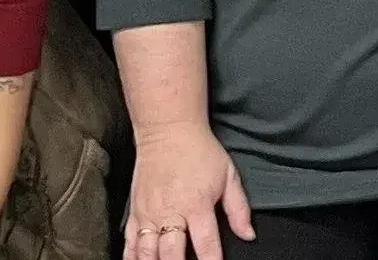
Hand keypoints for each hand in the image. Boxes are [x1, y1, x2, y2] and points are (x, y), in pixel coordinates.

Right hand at [127, 122, 253, 259]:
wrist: (169, 131)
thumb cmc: (201, 152)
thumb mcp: (228, 175)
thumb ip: (239, 208)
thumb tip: (249, 235)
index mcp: (197, 205)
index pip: (206, 243)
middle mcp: (170, 212)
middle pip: (171, 254)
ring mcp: (149, 214)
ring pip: (146, 253)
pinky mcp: (134, 213)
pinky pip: (129, 244)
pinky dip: (132, 258)